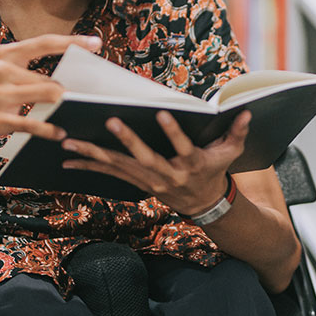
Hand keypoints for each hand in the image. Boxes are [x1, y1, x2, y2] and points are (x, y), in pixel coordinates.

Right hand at [0, 34, 101, 152]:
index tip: (96, 43)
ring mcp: (0, 95)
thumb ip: (21, 70)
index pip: (46, 43)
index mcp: (4, 54)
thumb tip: (56, 79)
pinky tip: (59, 133)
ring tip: (74, 115)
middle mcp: (3, 70)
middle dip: (71, 92)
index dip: (73, 42)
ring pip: (49, 96)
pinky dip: (50, 129)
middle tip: (86, 100)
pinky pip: (34, 123)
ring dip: (64, 107)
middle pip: (52, 79)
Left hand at [61, 109, 252, 215]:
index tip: (162, 114)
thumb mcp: (231, 153)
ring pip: (119, 166)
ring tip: (70, 141)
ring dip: (93, 153)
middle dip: (128, 140)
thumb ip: (237, 132)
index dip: (173, 133)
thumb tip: (247, 111)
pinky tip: (68, 158)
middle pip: (145, 158)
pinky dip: (88, 164)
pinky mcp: (136, 182)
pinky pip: (109, 173)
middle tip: (110, 121)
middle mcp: (168, 175)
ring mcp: (149, 180)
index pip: (183, 148)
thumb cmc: (215, 171)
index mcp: (192, 165)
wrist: (204, 204)